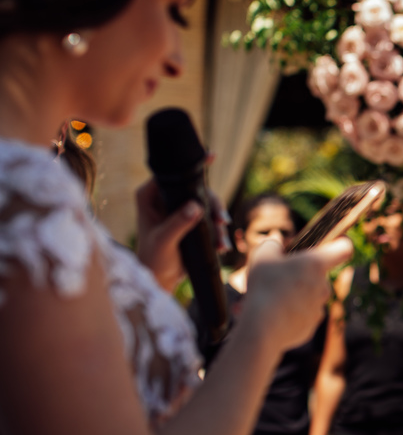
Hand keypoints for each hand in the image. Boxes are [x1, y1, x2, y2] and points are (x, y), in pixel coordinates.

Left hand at [134, 176, 230, 291]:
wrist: (160, 278)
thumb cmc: (153, 259)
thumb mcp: (163, 241)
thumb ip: (178, 223)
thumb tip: (196, 206)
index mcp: (150, 196)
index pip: (171, 175)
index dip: (191, 168)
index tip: (210, 156)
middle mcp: (164, 198)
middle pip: (196, 188)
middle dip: (213, 205)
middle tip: (221, 221)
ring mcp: (178, 208)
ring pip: (206, 203)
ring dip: (218, 221)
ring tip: (221, 242)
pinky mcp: (190, 220)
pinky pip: (210, 217)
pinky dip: (218, 230)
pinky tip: (221, 245)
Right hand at [240, 237, 352, 351]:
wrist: (262, 327)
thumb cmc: (264, 286)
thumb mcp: (262, 256)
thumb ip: (271, 245)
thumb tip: (275, 245)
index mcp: (316, 264)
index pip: (343, 248)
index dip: (341, 243)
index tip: (333, 244)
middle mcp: (323, 286)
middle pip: (319, 275)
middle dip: (303, 275)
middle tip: (280, 277)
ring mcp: (318, 308)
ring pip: (310, 297)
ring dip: (295, 295)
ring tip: (272, 298)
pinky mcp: (310, 327)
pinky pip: (302, 316)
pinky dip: (290, 314)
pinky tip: (273, 314)